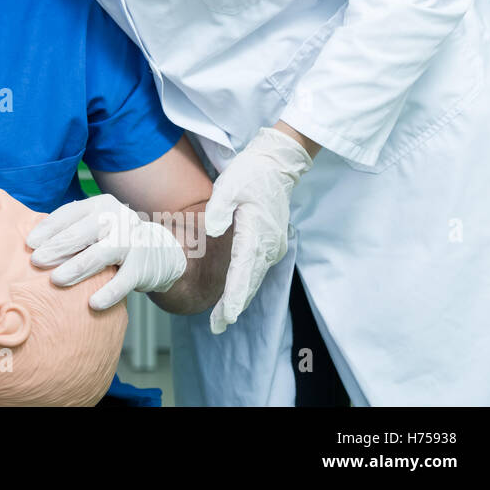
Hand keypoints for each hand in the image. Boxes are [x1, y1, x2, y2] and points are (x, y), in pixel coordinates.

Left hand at [27, 194, 186, 310]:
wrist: (159, 253)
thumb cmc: (111, 240)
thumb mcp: (94, 227)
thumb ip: (69, 230)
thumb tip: (30, 244)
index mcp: (101, 205)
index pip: (69, 214)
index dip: (48, 229)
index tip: (29, 243)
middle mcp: (119, 218)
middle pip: (82, 232)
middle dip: (57, 247)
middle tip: (36, 261)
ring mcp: (133, 241)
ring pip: (101, 254)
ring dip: (77, 267)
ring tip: (55, 280)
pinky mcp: (143, 266)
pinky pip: (124, 281)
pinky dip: (109, 292)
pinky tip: (93, 304)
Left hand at [204, 126, 313, 333]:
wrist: (277, 163)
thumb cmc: (251, 173)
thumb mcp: (229, 186)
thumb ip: (219, 209)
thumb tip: (212, 230)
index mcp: (256, 231)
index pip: (244, 270)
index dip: (234, 295)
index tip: (226, 316)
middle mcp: (268, 243)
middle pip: (249, 281)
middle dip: (234, 305)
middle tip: (217, 327)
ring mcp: (272, 244)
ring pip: (254, 277)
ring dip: (239, 297)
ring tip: (222, 318)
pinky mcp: (270, 241)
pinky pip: (256, 268)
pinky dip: (245, 284)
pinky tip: (234, 294)